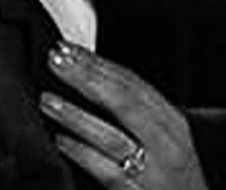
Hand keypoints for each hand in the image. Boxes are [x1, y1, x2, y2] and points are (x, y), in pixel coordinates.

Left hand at [41, 42, 207, 189]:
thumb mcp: (168, 141)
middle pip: (124, 101)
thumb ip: (140, 115)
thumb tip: (95, 82)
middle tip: (56, 60)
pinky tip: (62, 142)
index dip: (100, 63)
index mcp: (173, 123)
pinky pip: (108, 171)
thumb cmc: (177, 181)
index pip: (133, 83)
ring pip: (113, 136)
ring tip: (48, 101)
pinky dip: (83, 153)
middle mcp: (167, 144)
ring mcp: (154, 171)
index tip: (71, 49)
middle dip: (87, 78)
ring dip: (77, 115)